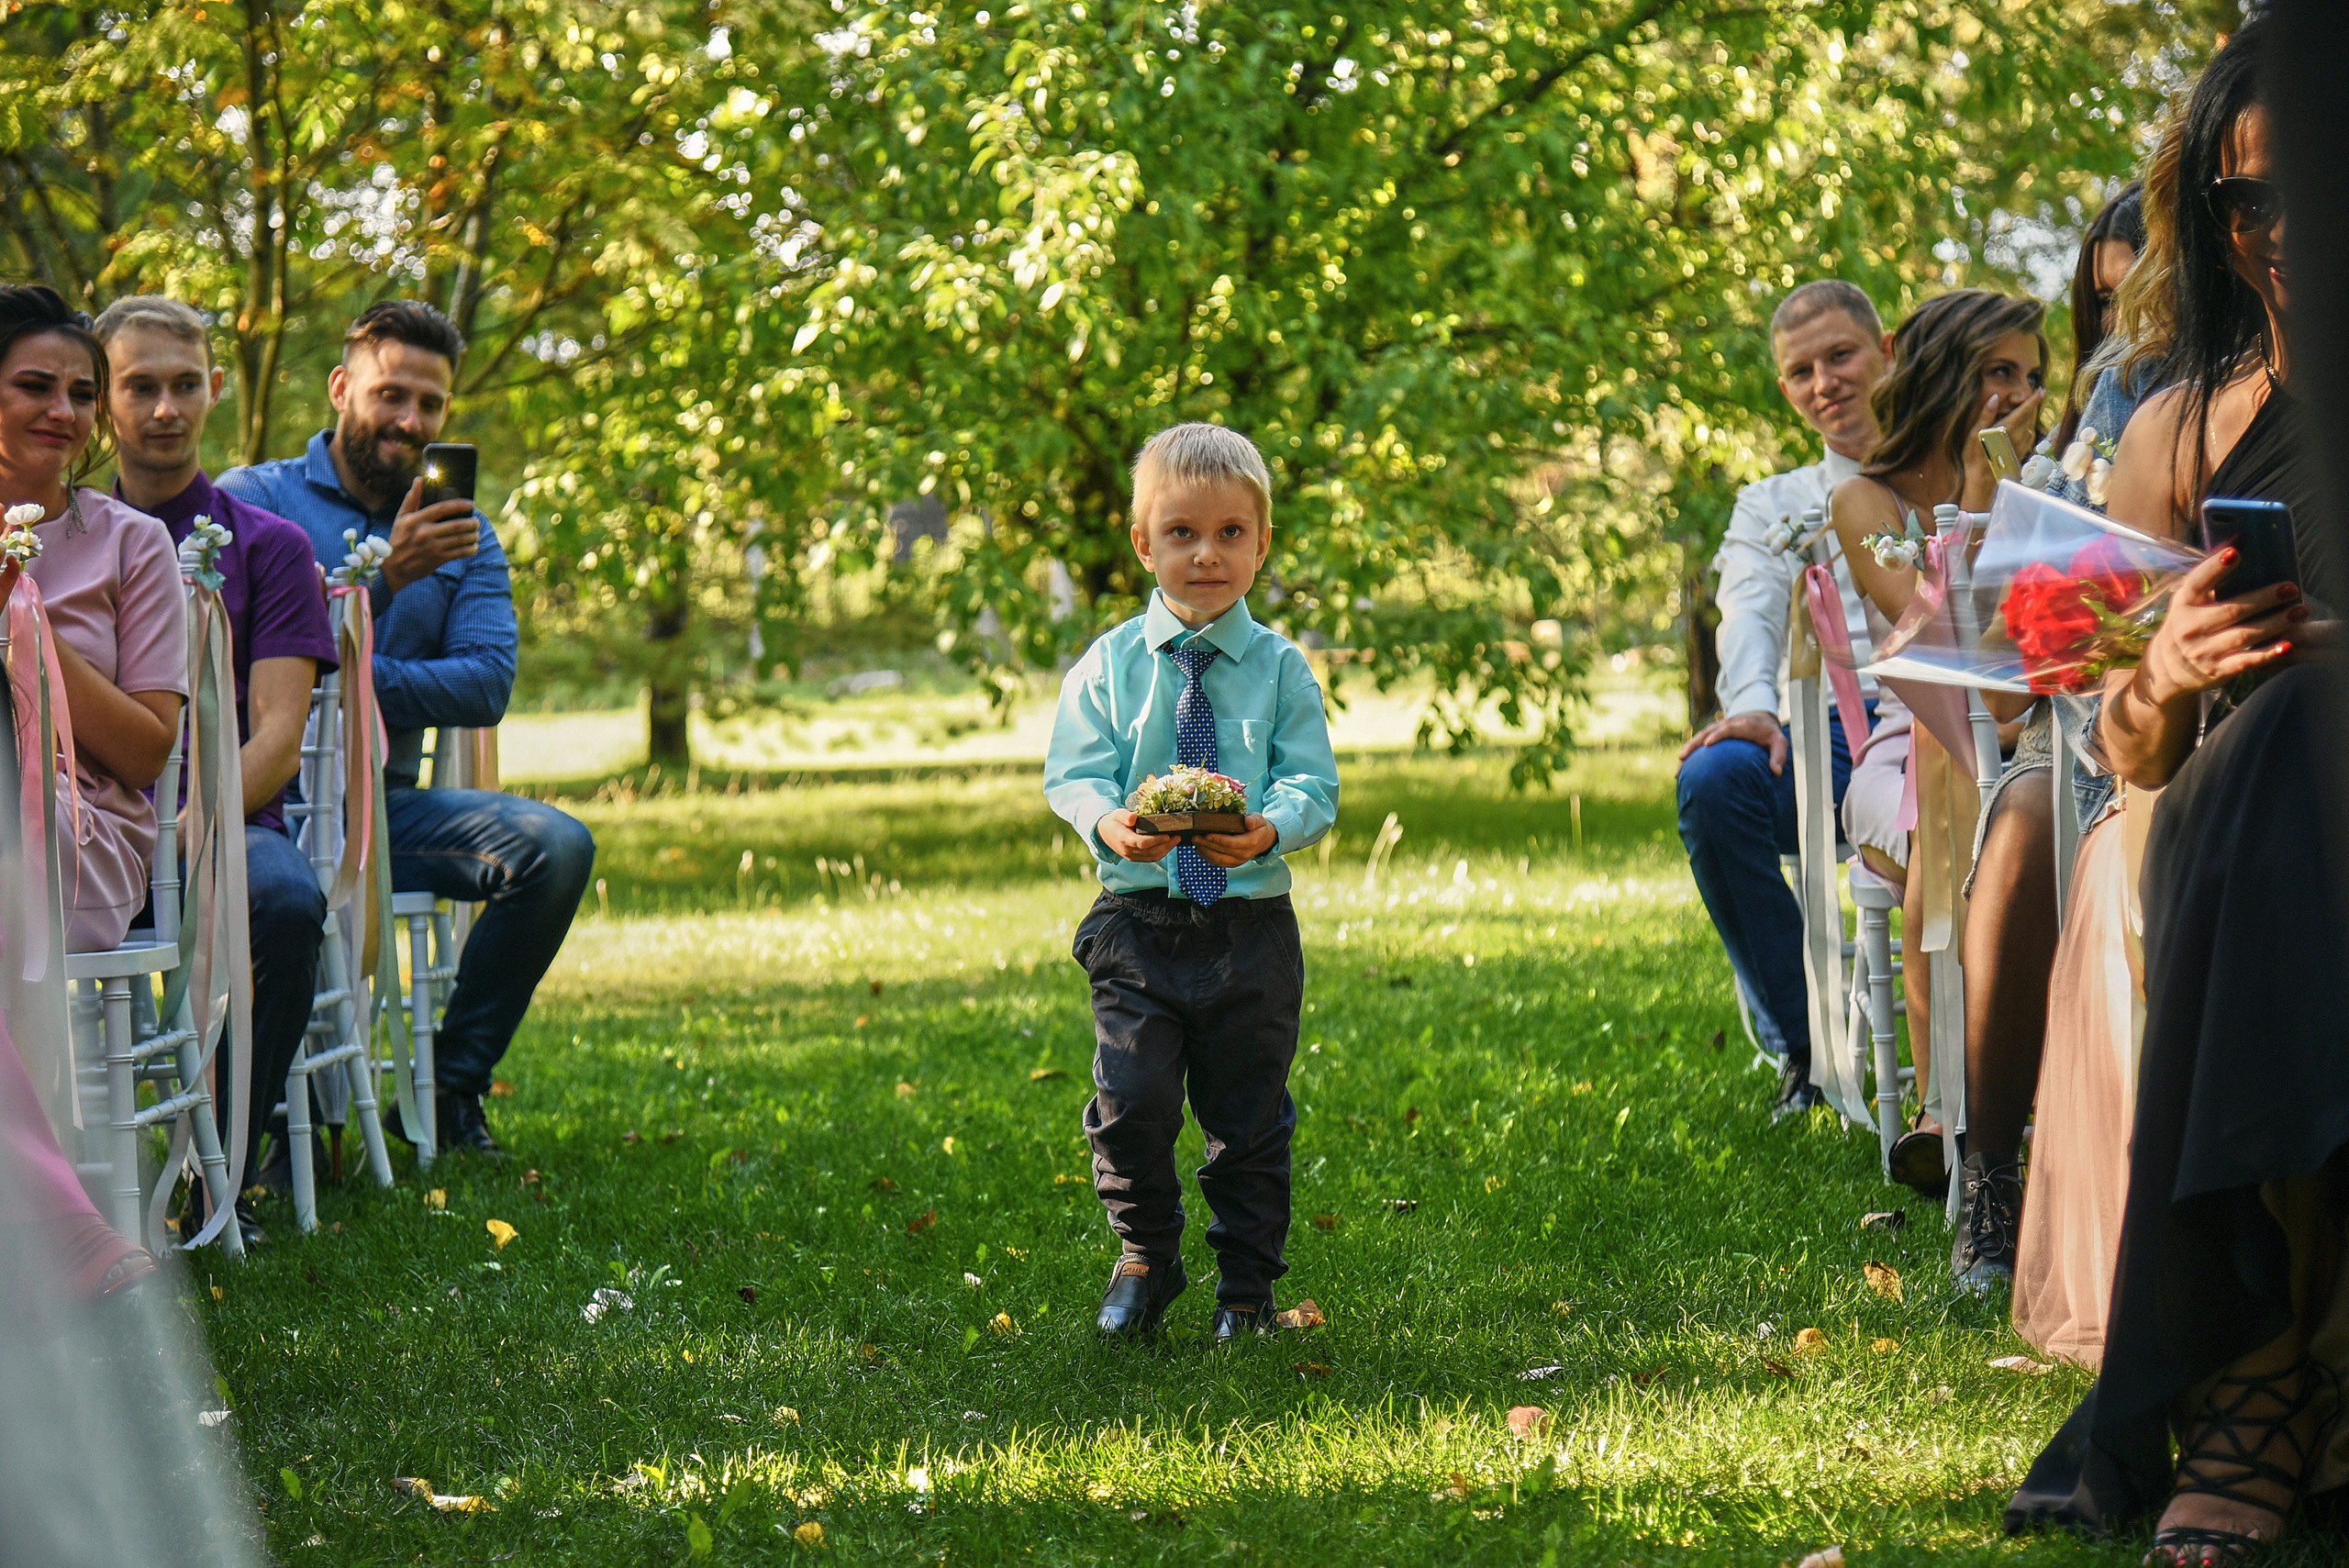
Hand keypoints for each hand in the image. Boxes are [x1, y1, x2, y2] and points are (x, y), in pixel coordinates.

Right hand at [380, 478, 479, 593]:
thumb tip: (419, 479)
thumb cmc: (399, 538)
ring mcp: (432, 547)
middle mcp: (425, 533)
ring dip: (472, 536)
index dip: (459, 505)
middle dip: (470, 523)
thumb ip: (412, 498)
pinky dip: (470, 549)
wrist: (394, 567)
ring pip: (460, 540)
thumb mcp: (401, 517)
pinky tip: (474, 546)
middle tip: (477, 522)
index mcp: (416, 520)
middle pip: (455, 526)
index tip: (471, 504)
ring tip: (477, 533)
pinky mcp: (437, 559)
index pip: (442, 508)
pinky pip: (459, 553)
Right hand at [1097, 809, 1177, 862]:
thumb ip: (1125, 816)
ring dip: (1166, 850)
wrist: (1104, 834)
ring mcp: (1132, 856)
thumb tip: (1134, 817)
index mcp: (1123, 838)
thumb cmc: (1114, 822)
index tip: (1167, 835)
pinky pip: (1151, 858)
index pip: (1141, 842)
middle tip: (1177, 836)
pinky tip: (1169, 845)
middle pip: (1150, 851)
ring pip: (1152, 857)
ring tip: (1177, 840)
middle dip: (1166, 845)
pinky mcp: (1136, 858)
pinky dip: (1162, 853)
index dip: (1155, 840)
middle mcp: (1127, 850)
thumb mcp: (1117, 814)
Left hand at [1193, 813, 1277, 867]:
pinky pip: (1218, 862)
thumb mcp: (1260, 819)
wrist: (1264, 841)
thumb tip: (1248, 822)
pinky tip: (1199, 849)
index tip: (1207, 835)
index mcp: (1251, 843)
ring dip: (1205, 852)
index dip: (1219, 840)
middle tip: (1195, 837)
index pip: (1232, 843)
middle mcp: (1244, 854)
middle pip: (1222, 851)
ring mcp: (1238, 861)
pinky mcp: (1232, 864)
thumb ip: (1254, 820)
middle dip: (1207, 844)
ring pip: (1218, 859)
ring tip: (1195, 842)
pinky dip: (1207, 856)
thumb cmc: (1259, 827)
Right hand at [1677, 709, 1786, 773]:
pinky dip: (1690, 751)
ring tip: (1679, 764)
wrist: (1759, 718)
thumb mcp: (1779, 741)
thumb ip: (1779, 755)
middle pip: (1706, 732)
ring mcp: (1717, 729)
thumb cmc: (1769, 733)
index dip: (1717, 735)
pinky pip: (1698, 741)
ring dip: (1688, 749)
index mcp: (1741, 725)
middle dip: (1693, 744)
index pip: (1727, 728)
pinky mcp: (1712, 734)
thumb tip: (1776, 772)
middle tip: (1682, 757)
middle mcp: (1726, 725)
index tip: (1707, 745)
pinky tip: (1682, 765)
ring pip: (1699, 737)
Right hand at [1961, 388, 2045, 509]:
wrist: (1982, 481)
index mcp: (2007, 428)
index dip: (2033, 400)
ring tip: (2028, 411)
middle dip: (2032, 406)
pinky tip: (2024, 429)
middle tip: (2035, 396)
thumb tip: (1995, 397)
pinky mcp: (2020, 453)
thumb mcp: (1974, 434)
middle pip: (2029, 417)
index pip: (2024, 410)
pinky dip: (2028, 429)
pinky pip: (2028, 437)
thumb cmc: (1975, 457)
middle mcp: (2018, 436)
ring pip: (2030, 427)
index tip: (2041, 390)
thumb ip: (1986, 415)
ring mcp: (2021, 446)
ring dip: (2030, 418)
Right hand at [2140, 550, 2304, 704]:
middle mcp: (2189, 627)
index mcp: (2183, 603)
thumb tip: (2239, 542)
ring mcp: (2202, 651)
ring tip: (2299, 611)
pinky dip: (2267, 653)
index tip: (2236, 553)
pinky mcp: (2216, 670)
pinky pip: (2246, 661)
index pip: (2197, 582)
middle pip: (2231, 610)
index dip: (2215, 568)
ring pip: (2244, 635)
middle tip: (2290, 588)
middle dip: (2263, 598)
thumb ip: (2211, 580)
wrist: (2169, 668)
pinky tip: (2287, 644)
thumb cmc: (2189, 623)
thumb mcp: (2190, 602)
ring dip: (2275, 622)